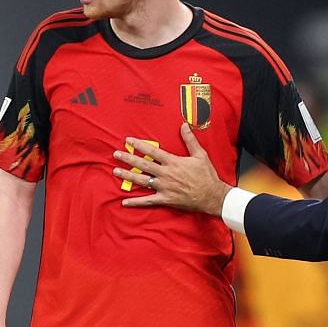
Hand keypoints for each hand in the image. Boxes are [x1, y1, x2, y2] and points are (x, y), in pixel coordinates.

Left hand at [112, 125, 228, 214]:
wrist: (212, 195)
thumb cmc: (206, 175)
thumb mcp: (200, 154)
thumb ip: (190, 139)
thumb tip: (184, 125)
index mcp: (172, 162)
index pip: (152, 151)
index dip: (139, 145)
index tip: (128, 141)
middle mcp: (165, 174)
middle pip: (142, 165)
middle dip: (128, 158)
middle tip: (116, 154)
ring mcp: (164, 187)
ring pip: (141, 181)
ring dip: (127, 176)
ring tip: (115, 172)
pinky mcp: (165, 199)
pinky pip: (147, 201)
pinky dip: (135, 202)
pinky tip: (124, 202)